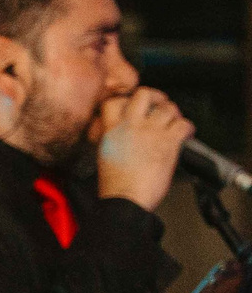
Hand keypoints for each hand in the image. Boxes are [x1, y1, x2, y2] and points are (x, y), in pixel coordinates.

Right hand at [95, 86, 193, 211]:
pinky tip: (185, 134)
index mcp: (111, 129)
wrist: (126, 198)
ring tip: (173, 121)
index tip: (132, 105)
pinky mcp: (169, 142)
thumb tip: (119, 133)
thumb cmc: (115, 184)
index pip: (115, 101)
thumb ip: (112, 138)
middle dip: (154, 97)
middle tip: (158, 104)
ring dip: (173, 113)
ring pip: (168, 107)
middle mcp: (131, 125)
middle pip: (144, 94)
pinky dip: (188, 127)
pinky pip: (184, 124)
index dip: (126, 100)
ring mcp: (151, 132)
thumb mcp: (104, 154)